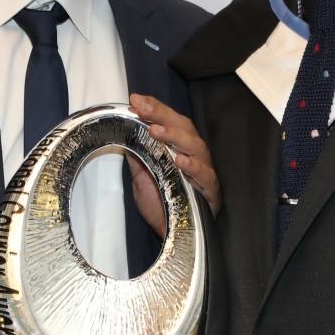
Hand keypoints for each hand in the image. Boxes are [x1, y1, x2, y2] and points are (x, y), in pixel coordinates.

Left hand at [128, 93, 220, 236]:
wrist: (171, 235)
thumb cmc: (162, 203)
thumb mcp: (142, 176)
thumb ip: (137, 154)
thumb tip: (123, 129)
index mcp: (180, 147)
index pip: (170, 122)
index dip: (155, 109)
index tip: (136, 100)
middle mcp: (195, 155)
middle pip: (184, 128)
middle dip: (163, 116)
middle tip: (143, 108)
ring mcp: (205, 172)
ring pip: (196, 147)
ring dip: (175, 137)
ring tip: (156, 131)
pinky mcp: (211, 192)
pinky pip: (206, 177)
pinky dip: (195, 168)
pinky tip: (181, 161)